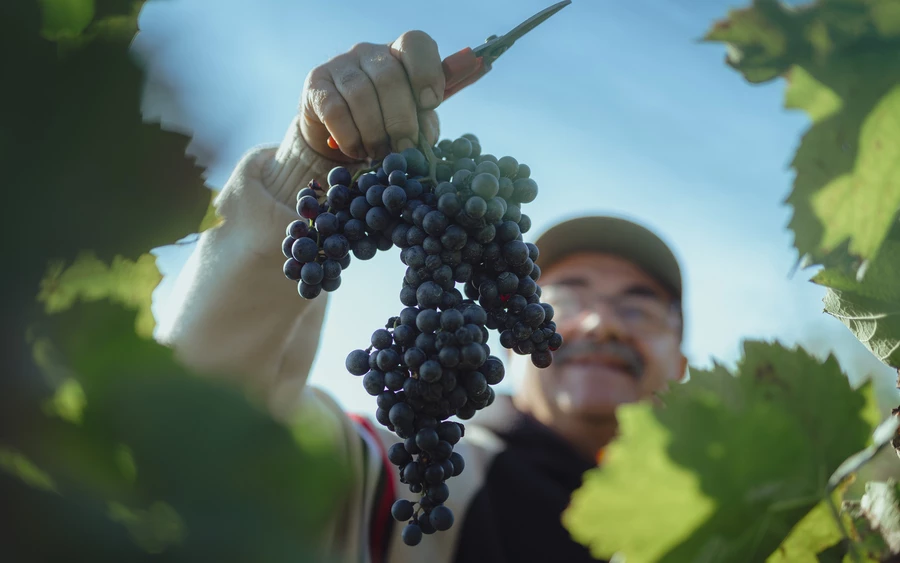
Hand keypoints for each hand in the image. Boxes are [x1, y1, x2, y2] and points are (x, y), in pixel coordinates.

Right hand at [300, 30, 443, 162]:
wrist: (338, 134)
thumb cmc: (384, 124)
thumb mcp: (410, 122)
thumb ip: (425, 124)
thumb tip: (427, 135)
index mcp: (399, 54)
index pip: (415, 44)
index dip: (426, 73)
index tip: (430, 104)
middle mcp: (369, 53)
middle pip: (389, 77)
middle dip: (401, 119)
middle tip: (404, 147)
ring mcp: (339, 65)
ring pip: (361, 94)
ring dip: (374, 132)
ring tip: (379, 154)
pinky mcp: (316, 85)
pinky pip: (335, 111)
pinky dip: (350, 137)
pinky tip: (357, 151)